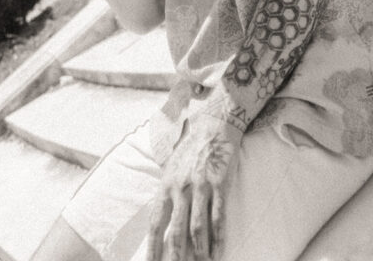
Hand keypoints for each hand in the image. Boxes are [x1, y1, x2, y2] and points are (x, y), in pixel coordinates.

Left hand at [146, 117, 241, 260]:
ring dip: (198, 253)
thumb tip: (160, 218)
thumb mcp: (171, 168)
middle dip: (174, 257)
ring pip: (197, 228)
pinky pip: (218, 216)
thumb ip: (166, 192)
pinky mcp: (220, 184)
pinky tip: (218, 253)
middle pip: (176, 231)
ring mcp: (201, 186)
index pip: (156, 224)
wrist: (214, 125)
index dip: (153, 248)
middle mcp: (181, 188)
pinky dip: (218, 238)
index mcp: (166, 186)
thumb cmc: (191, 148)